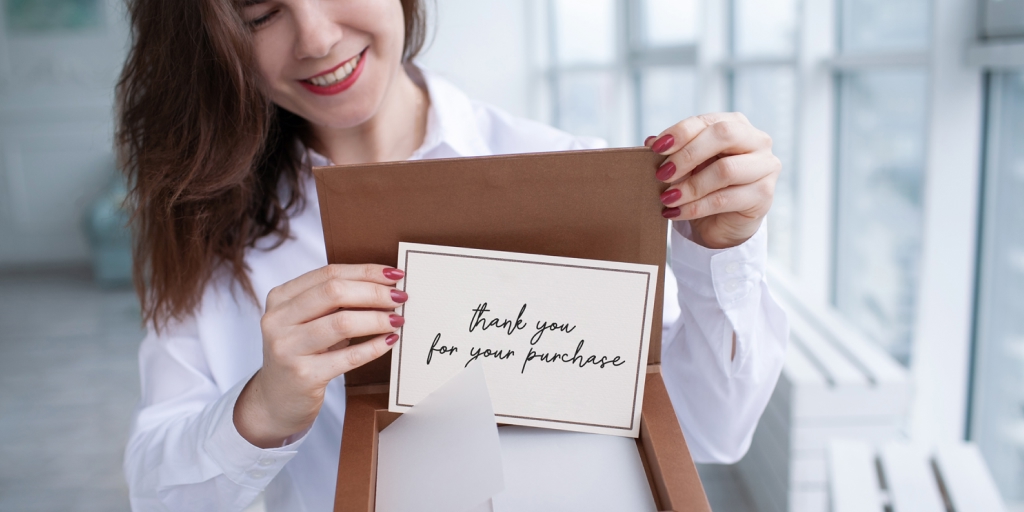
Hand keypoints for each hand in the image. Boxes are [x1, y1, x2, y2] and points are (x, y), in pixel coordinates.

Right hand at [234, 264, 406, 447]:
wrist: (276, 401)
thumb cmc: (300, 355)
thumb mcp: (307, 322)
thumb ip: (334, 303)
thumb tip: (382, 285)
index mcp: (280, 298)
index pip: (328, 274)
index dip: (365, 272)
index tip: (394, 274)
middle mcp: (278, 320)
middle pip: (334, 292)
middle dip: (374, 292)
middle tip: (400, 297)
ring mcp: (287, 348)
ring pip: (342, 323)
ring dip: (377, 319)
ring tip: (397, 320)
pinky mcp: (304, 376)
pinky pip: (348, 357)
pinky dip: (374, 347)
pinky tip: (389, 341)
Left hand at [646, 113, 780, 248]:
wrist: (723, 223)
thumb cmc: (705, 187)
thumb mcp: (687, 166)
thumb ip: (673, 151)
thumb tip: (650, 141)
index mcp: (737, 125)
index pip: (707, 121)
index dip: (680, 132)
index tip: (655, 148)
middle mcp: (757, 141)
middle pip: (723, 135)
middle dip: (688, 154)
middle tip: (662, 173)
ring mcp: (765, 167)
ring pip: (725, 170)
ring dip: (690, 186)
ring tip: (666, 198)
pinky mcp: (764, 195)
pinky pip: (724, 199)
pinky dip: (695, 207)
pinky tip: (675, 213)